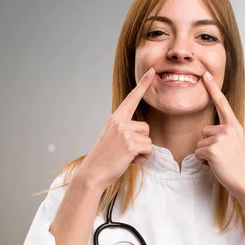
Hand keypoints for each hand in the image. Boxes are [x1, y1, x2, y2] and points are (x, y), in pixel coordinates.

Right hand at [74, 68, 155, 189]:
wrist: (93, 173)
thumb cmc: (103, 158)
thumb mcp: (111, 137)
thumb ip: (124, 129)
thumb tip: (141, 132)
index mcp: (115, 118)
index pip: (132, 98)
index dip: (143, 84)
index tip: (152, 71)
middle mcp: (119, 122)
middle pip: (146, 127)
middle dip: (140, 141)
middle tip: (124, 151)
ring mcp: (125, 132)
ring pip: (148, 140)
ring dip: (141, 151)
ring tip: (125, 156)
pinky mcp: (130, 144)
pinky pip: (148, 149)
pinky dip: (142, 158)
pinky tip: (129, 161)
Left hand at [195, 71, 244, 199]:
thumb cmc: (240, 167)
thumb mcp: (236, 145)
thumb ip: (225, 135)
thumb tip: (210, 133)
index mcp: (234, 126)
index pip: (222, 103)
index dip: (213, 88)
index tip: (206, 75)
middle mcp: (228, 128)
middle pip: (204, 132)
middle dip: (208, 146)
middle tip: (223, 157)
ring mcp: (221, 138)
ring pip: (199, 144)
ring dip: (205, 156)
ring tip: (221, 162)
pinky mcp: (212, 149)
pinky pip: (197, 153)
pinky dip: (203, 162)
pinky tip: (216, 166)